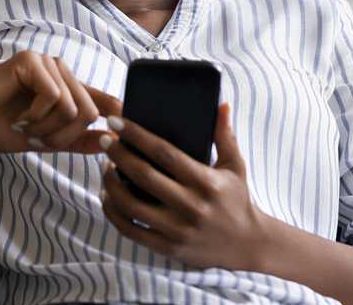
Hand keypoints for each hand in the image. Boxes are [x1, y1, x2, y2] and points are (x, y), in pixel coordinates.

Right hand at [0, 49, 120, 153]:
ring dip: (46, 128)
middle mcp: (61, 71)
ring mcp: (47, 63)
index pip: (103, 99)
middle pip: (89, 112)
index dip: (117, 113)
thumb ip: (76, 140)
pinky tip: (19, 115)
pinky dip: (35, 115)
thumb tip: (110, 142)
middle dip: (63, 136)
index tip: (123, 131)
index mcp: (67, 88)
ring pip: (72, 107)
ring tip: (25, 125)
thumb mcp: (44, 140)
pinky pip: (53, 96)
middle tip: (37, 138)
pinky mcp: (31, 61)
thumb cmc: (0, 126)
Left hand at [98, 102, 266, 270]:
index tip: (117, 121)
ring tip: (105, 167)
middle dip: (119, 155)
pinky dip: (113, 213)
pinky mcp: (168, 248)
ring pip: (131, 205)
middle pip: (144, 176)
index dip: (137, 135)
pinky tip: (108, 196)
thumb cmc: (237, 199)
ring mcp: (178, 230)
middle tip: (105, 139)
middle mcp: (191, 206)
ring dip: (112, 184)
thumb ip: (224, 135)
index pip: (164, 153)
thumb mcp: (235, 166)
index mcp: (206, 182)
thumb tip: (221, 104)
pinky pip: (131, 230)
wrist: (247, 246)